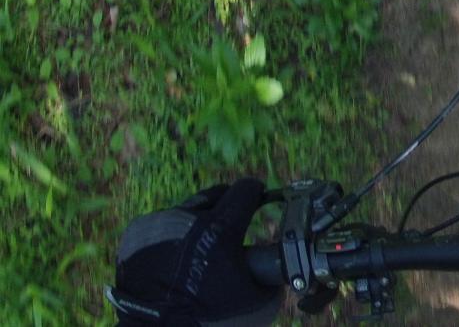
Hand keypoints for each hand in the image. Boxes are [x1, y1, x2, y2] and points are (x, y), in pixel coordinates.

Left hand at [107, 178, 281, 325]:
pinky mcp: (136, 234)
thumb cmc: (210, 319)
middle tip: (231, 227)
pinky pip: (161, 224)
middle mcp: (186, 219)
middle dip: (227, 206)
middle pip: (215, 194)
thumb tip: (278, 256)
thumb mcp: (256, 299)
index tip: (259, 199)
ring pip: (187, 209)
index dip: (256, 194)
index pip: (246, 188)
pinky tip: (175, 257)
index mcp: (218, 229)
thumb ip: (271, 269)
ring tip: (199, 248)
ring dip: (197, 221)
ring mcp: (157, 225)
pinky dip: (172, 235)